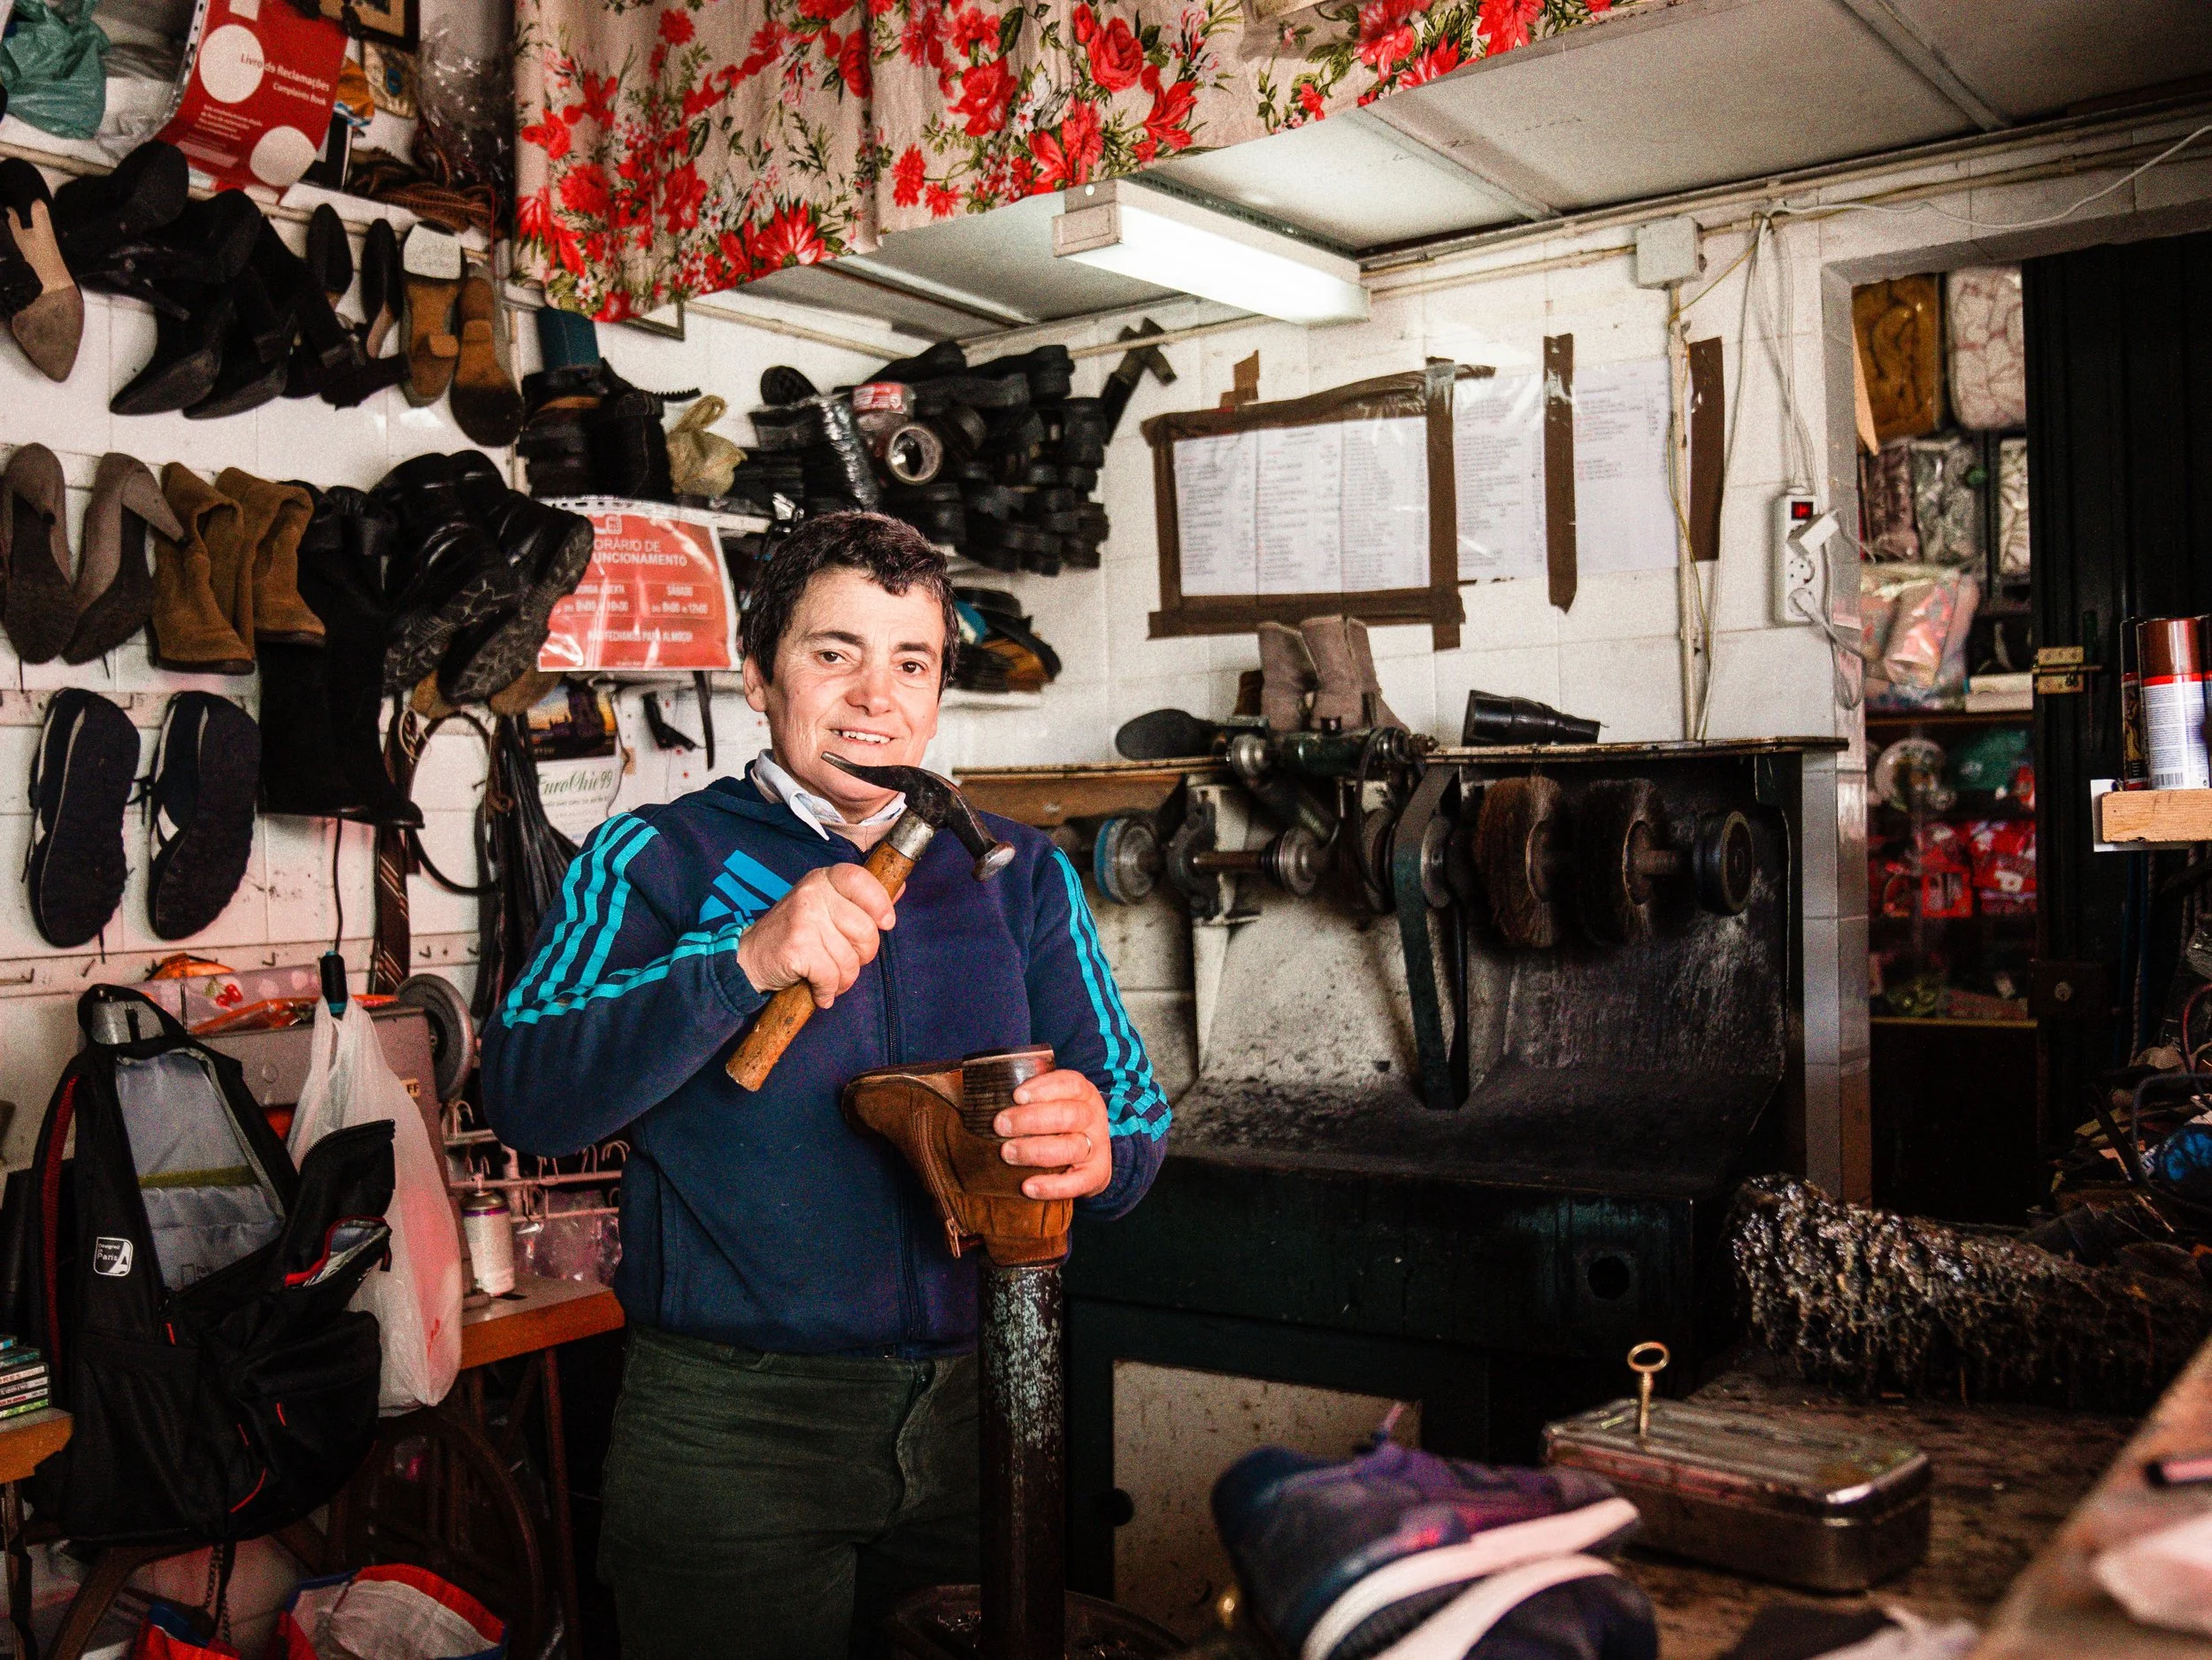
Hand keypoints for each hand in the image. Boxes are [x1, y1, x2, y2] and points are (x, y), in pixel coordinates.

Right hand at [734, 864, 895, 1009]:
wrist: (750, 959)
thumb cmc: (795, 935)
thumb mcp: (826, 907)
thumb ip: (861, 899)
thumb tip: (899, 887)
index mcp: (824, 880)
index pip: (861, 880)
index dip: (880, 904)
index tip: (886, 923)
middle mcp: (813, 893)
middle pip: (865, 930)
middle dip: (862, 956)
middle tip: (844, 962)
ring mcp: (804, 918)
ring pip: (849, 959)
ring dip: (843, 979)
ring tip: (828, 979)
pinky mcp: (797, 945)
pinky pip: (831, 976)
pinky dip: (827, 990)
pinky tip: (819, 990)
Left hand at [996, 1069, 1112, 1200]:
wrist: (1089, 1158)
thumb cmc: (1058, 1124)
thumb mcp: (1052, 1102)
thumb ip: (1026, 1097)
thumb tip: (979, 1095)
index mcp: (1083, 1093)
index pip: (1070, 1083)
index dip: (1044, 1088)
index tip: (1016, 1096)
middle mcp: (1093, 1117)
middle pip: (1068, 1115)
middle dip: (1030, 1120)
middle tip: (1000, 1125)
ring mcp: (1097, 1147)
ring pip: (1071, 1147)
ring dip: (1035, 1150)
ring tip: (1007, 1153)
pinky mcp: (1096, 1175)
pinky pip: (1077, 1183)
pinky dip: (1052, 1186)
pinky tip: (1027, 1186)